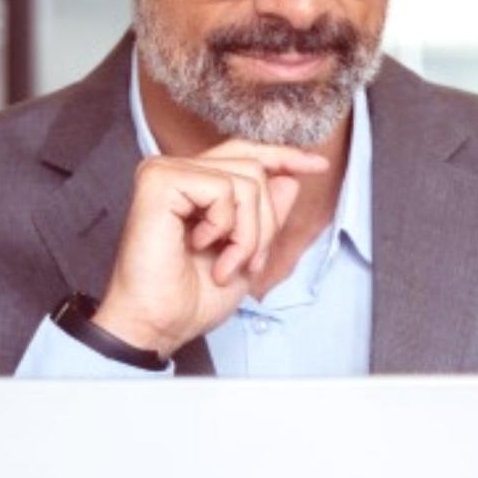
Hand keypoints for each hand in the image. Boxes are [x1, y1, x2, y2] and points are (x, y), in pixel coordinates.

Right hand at [93, 139, 329, 355]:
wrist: (158, 324)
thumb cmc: (192, 297)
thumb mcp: (247, 252)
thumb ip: (266, 214)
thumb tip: (288, 179)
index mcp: (194, 184)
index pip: (246, 153)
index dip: (285, 156)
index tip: (318, 165)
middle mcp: (177, 171)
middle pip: (255, 167)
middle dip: (266, 222)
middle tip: (249, 262)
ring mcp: (165, 172)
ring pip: (247, 179)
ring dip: (249, 233)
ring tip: (226, 263)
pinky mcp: (159, 182)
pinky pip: (223, 189)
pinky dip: (227, 226)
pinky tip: (202, 248)